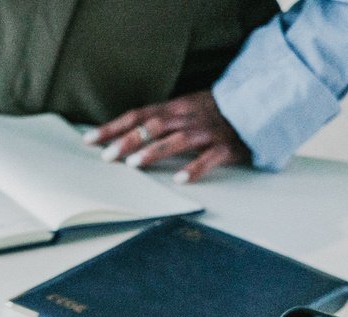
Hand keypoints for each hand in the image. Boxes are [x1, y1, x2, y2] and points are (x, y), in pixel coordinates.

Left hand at [85, 91, 249, 182]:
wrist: (258, 106)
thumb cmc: (215, 111)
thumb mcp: (185, 108)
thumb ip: (158, 120)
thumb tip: (123, 135)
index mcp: (176, 107)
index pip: (137, 115)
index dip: (113, 127)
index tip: (89, 139)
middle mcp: (188, 117)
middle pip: (153, 127)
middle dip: (128, 140)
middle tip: (107, 156)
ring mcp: (206, 131)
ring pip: (176, 140)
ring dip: (154, 152)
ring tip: (134, 163)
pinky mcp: (225, 147)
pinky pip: (208, 158)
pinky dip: (194, 168)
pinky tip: (179, 179)